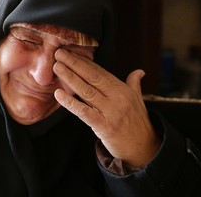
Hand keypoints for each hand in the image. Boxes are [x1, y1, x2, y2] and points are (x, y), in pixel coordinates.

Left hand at [53, 49, 160, 167]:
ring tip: (57, 67)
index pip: (101, 72)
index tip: (72, 54)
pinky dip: (70, 103)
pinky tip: (58, 94)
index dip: (85, 62)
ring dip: (70, 78)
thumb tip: (140, 71)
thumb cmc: (138, 122)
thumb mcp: (138, 100)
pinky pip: (84, 112)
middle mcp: (117, 98)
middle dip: (75, 64)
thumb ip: (134, 83)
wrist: (143, 147)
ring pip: (87, 91)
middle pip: (92, 78)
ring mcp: (111, 112)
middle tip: (60, 54)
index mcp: (124, 90)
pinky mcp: (104, 126)